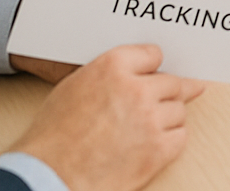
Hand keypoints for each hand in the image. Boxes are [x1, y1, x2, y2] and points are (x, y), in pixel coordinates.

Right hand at [10, 44, 205, 190]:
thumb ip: (109, 74)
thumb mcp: (74, 87)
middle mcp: (136, 89)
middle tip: (165, 100)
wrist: (49, 175)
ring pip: (178, 110)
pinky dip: (170, 141)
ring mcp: (150, 119)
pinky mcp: (159, 149)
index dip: (152, 66)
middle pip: (172, 83)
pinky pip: (180, 136)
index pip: (153, 54)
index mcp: (113, 67)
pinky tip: (153, 144)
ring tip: (145, 129)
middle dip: (165, 93)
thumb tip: (133, 73)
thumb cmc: (53, 137)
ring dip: (167, 118)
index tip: (156, 73)